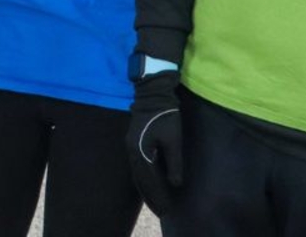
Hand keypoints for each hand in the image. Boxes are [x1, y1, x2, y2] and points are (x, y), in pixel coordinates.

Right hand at [125, 70, 183, 215]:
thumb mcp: (173, 139)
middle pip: (140, 180)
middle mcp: (131, 151)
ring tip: (155, 201)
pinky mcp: (133, 142)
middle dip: (151, 196)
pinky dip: (143, 178)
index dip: (158, 195)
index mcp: (140, 152)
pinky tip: (149, 183)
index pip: (149, 180)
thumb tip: (175, 183)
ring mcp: (130, 146)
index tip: (166, 208)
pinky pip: (138, 166)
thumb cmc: (165, 115)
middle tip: (161, 210)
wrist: (152, 94)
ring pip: (137, 174)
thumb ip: (174, 162)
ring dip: (146, 188)